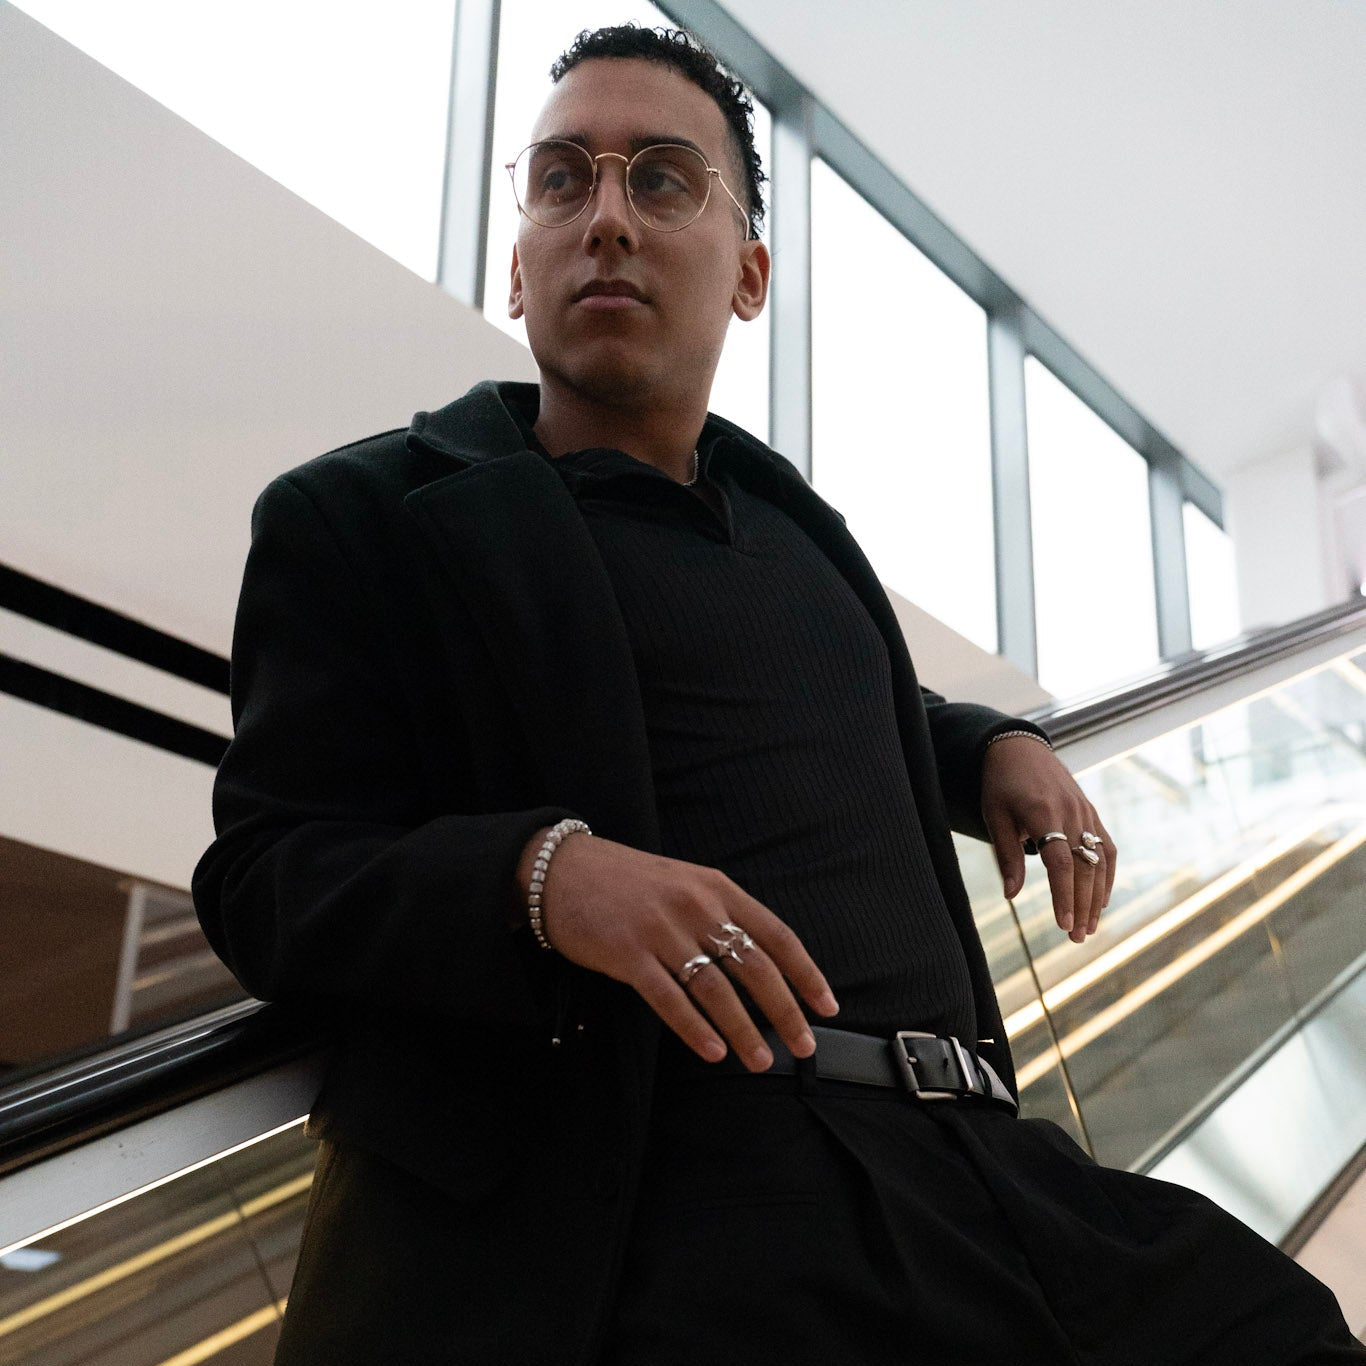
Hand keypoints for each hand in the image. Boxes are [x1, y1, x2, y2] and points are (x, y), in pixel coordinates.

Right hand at [516, 829, 838, 1068]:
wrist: (560, 870)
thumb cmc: (626, 882)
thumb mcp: (684, 882)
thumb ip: (720, 913)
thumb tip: (760, 963)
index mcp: (716, 887)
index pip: (777, 935)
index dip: (806, 973)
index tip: (826, 1006)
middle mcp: (696, 907)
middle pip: (755, 967)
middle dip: (785, 1011)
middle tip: (805, 1047)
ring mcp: (662, 930)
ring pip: (716, 989)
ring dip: (743, 1031)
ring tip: (760, 1061)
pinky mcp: (627, 954)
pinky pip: (670, 999)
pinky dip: (695, 1029)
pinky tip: (713, 1051)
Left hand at [980, 738, 1117, 942]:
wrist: (1019, 748)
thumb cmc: (1001, 784)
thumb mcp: (994, 816)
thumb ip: (1006, 855)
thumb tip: (1011, 895)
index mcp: (1044, 813)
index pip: (1059, 863)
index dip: (1064, 896)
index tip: (1064, 925)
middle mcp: (1071, 813)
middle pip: (1084, 867)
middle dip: (1082, 905)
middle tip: (1077, 938)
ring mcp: (1086, 813)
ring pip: (1100, 861)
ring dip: (1097, 897)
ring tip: (1089, 928)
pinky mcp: (1092, 813)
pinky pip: (1108, 848)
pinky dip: (1107, 875)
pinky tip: (1101, 900)